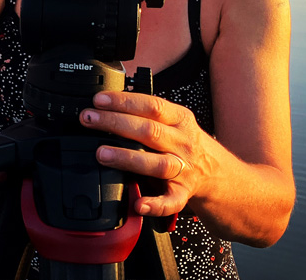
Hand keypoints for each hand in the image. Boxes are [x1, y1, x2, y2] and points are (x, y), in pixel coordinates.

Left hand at [79, 91, 208, 216]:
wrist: (217, 172)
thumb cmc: (183, 142)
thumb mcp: (172, 120)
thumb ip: (144, 113)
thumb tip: (105, 105)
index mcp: (180, 120)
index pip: (152, 106)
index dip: (124, 101)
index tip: (99, 101)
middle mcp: (183, 143)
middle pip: (149, 131)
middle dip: (115, 123)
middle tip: (89, 120)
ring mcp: (184, 169)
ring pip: (157, 164)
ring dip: (128, 158)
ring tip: (101, 154)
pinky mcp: (183, 193)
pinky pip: (171, 201)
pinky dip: (156, 204)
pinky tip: (139, 204)